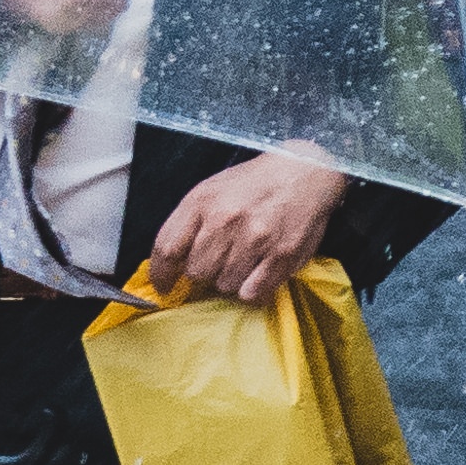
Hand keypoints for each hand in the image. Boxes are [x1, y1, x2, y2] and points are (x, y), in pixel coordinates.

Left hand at [148, 147, 348, 304]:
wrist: (304, 171)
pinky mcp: (281, 256)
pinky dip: (253, 290)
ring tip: (245, 261)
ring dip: (231, 280)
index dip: (161, 275)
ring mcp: (255, 238)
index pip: (167, 249)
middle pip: (197, 272)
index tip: (164, 286)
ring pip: (225, 285)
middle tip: (219, 262)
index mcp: (202, 201)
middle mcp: (226, 219)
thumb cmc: (254, 184)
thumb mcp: (211, 191)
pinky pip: (253, 293)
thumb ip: (188, 224)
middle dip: (204, 273)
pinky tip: (259, 274)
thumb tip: (170, 264)